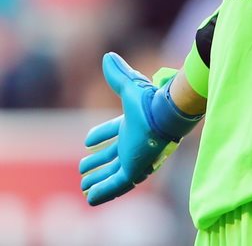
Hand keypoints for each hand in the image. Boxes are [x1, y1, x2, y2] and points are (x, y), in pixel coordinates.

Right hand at [79, 52, 177, 205]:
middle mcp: (133, 142)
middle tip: (83, 166)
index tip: (87, 141)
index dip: (101, 135)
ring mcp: (134, 158)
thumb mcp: (129, 86)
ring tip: (84, 185)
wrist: (166, 115)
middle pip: (114, 155)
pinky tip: (90, 198)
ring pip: (113, 172)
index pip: (115, 132)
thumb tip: (107, 56)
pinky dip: (103, 191)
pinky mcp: (134, 171)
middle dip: (99, 162)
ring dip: (99, 179)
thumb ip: (117, 74)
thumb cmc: (149, 101)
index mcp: (132, 124)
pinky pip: (116, 186)